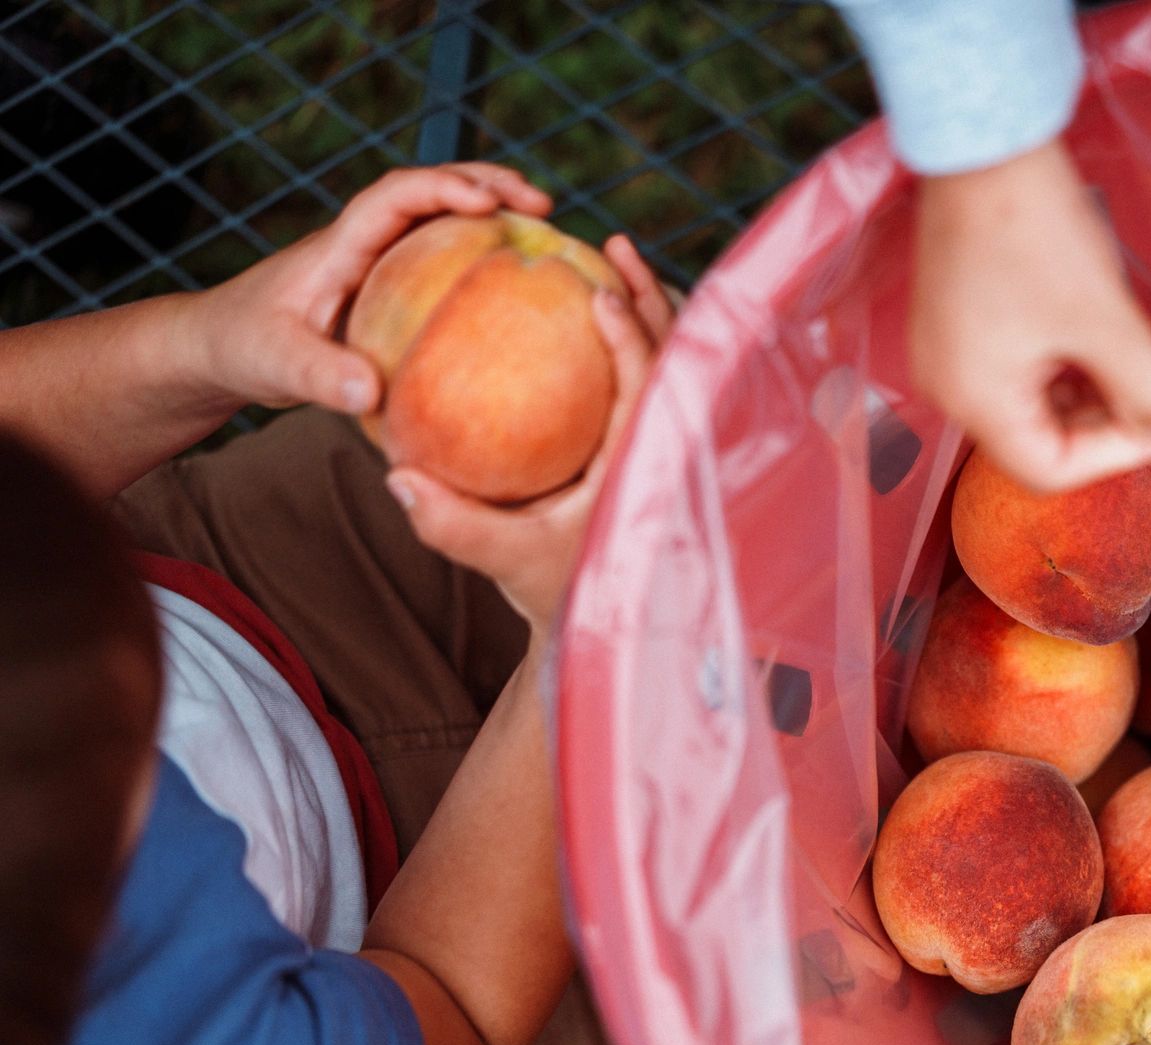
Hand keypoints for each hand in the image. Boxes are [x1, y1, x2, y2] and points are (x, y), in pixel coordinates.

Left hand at [188, 163, 551, 416]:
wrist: (218, 348)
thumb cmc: (242, 349)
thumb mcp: (275, 366)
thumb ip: (318, 376)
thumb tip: (369, 392)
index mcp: (340, 247)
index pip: (394, 198)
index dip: (442, 189)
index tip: (489, 203)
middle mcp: (363, 242)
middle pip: (430, 190)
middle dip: (487, 184)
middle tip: (543, 202)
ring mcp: (378, 261)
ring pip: (441, 220)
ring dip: (492, 212)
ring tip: (545, 227)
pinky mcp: (387, 286)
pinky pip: (443, 259)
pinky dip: (482, 255)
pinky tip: (516, 282)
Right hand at [385, 240, 667, 634]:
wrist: (589, 614)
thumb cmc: (553, 586)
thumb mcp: (501, 559)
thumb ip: (452, 524)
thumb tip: (396, 479)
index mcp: (643, 468)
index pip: (650, 391)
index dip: (634, 339)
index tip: (601, 292)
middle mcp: (662, 447)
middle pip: (673, 357)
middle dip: (651, 297)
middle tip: (613, 245)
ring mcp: (660, 441)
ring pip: (669, 358)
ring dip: (648, 304)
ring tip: (612, 254)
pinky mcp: (647, 440)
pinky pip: (645, 374)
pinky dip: (632, 333)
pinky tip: (591, 302)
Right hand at [913, 140, 1150, 491]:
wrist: (983, 145)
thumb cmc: (1037, 232)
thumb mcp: (1105, 318)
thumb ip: (1145, 386)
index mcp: (974, 400)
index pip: (1049, 471)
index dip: (1115, 457)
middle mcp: (947, 389)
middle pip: (1036, 441)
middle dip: (1102, 425)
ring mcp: (945, 355)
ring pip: (1028, 405)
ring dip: (1085, 394)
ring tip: (1130, 360)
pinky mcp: (954, 322)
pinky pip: (1013, 369)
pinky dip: (1059, 366)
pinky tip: (1093, 336)